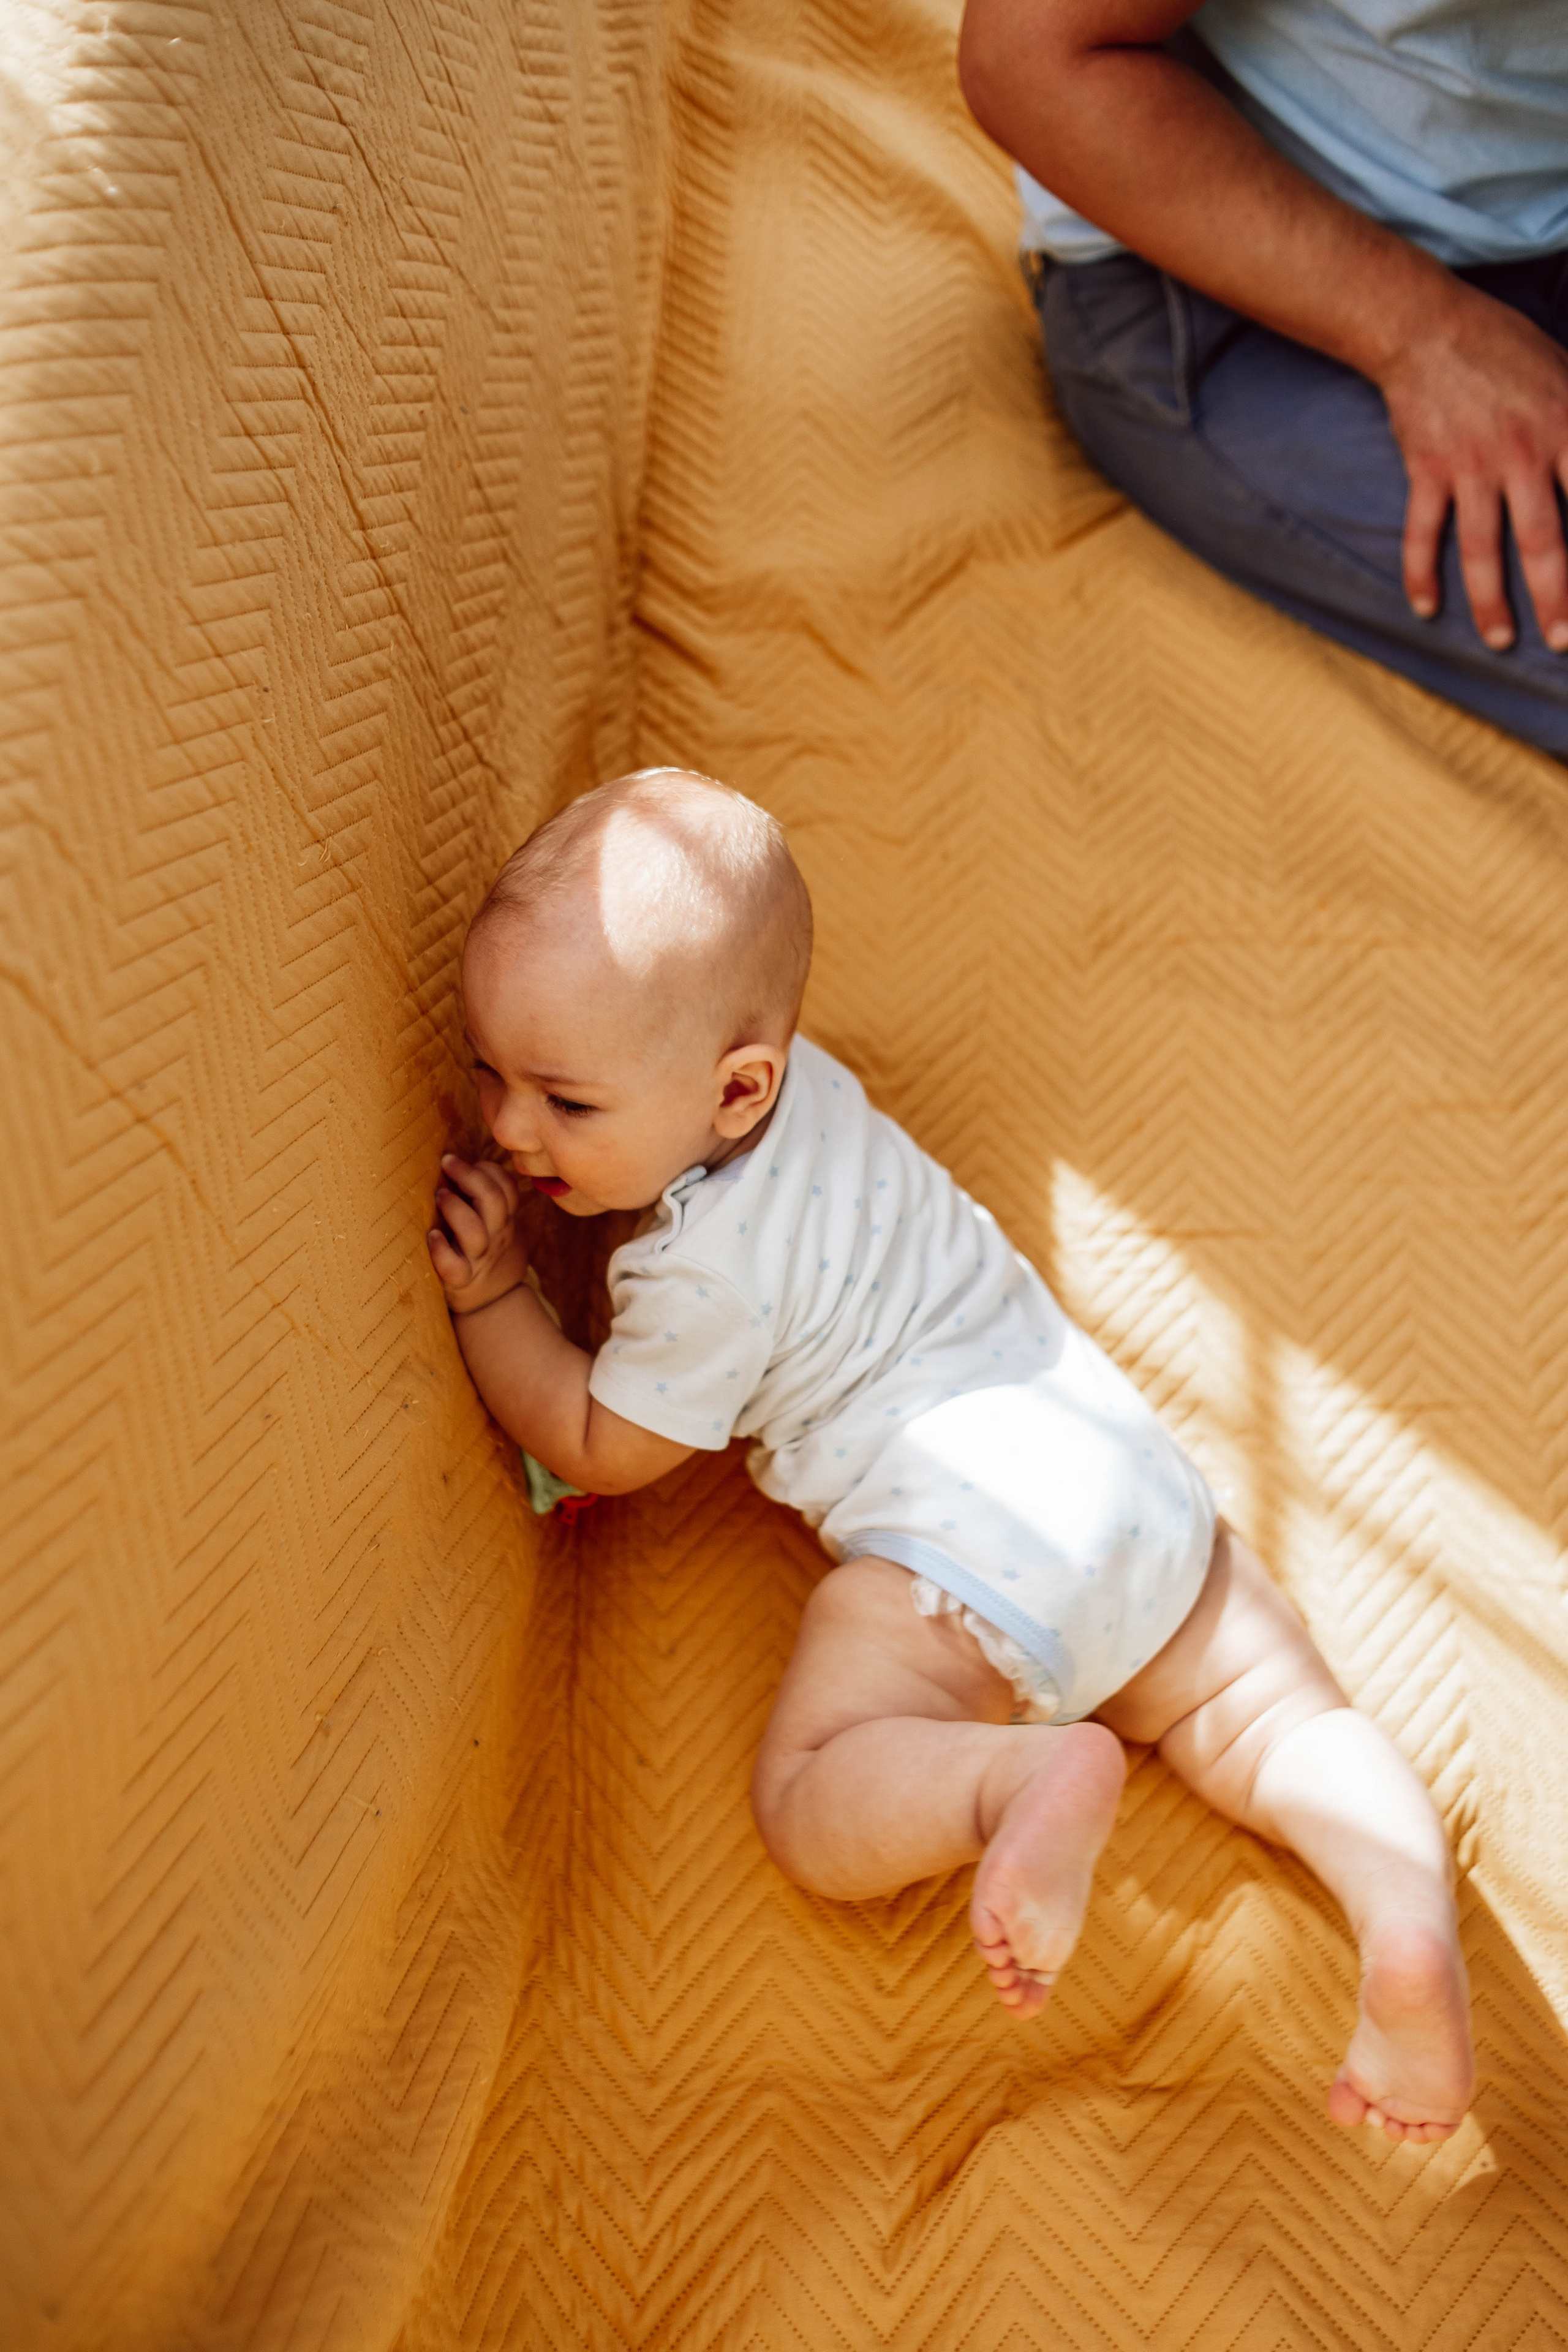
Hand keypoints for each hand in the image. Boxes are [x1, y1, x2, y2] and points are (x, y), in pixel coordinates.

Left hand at [428, 1153, 526, 1313]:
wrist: (494, 1300)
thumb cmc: (485, 1250)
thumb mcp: (496, 1223)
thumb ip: (484, 1197)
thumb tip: (454, 1160)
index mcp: (504, 1219)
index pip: (507, 1188)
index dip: (488, 1169)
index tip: (464, 1161)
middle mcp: (496, 1236)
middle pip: (493, 1201)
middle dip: (470, 1176)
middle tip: (446, 1162)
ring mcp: (479, 1259)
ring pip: (476, 1232)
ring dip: (455, 1209)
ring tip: (439, 1196)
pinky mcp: (461, 1280)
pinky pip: (454, 1267)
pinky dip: (441, 1251)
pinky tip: (432, 1237)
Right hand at [1380, 284, 1567, 653]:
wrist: (1429, 328)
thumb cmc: (1508, 350)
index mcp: (1565, 429)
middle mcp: (1522, 455)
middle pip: (1544, 541)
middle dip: (1556, 597)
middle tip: (1563, 641)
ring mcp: (1471, 467)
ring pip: (1482, 548)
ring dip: (1491, 602)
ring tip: (1501, 641)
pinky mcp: (1427, 471)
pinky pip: (1423, 532)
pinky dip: (1420, 573)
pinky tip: (1426, 609)